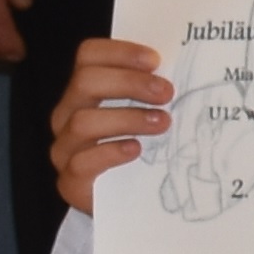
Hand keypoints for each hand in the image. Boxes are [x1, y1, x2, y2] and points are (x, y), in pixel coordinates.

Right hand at [49, 37, 170, 211]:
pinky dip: (110, 152)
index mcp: (84, 91)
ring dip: (127, 118)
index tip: (156, 60)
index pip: (88, 56)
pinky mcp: (70, 182)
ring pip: (83, 122)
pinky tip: (135, 149)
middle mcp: (67, 115)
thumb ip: (155, 91)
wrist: (129, 202)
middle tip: (166, 92)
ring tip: (162, 122)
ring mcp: (65, 148)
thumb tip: (187, 66)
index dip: (120, 52)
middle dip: (129, 83)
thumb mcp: (148, 113)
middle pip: (85, 83)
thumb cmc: (143, 148)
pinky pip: (82, 162)